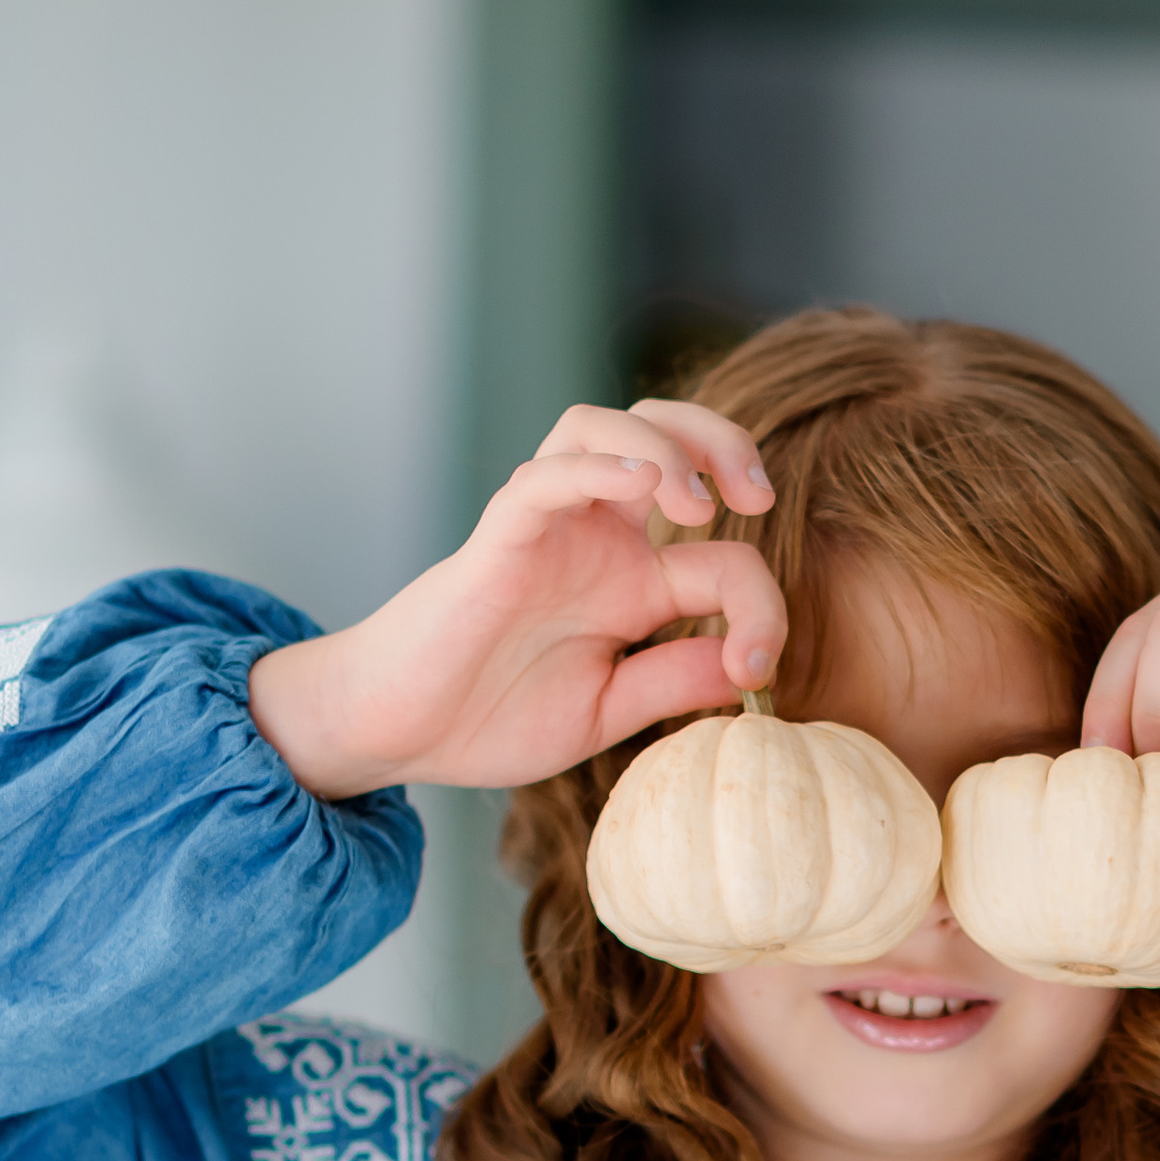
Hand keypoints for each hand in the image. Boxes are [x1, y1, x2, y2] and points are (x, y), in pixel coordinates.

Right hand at [247, 401, 784, 799]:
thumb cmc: (489, 718)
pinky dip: (595, 463)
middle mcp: (594, 541)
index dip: (762, 604)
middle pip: (666, 436)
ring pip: (601, 426)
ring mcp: (546, 530)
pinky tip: (642, 481)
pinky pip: (544, 477)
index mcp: (631, 583)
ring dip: (664, 440)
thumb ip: (672, 682)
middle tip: (756, 496)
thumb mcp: (605, 710)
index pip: (722, 558)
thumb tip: (752, 668)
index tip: (759, 668)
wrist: (397, 734)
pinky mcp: (497, 539)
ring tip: (695, 499)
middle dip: (725, 444)